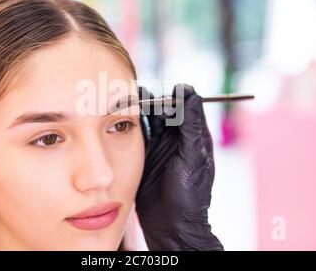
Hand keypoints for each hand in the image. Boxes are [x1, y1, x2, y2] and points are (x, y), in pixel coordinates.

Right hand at [136, 83, 223, 250]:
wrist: (171, 223)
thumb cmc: (189, 193)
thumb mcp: (192, 158)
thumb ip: (191, 127)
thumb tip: (190, 94)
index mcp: (193, 135)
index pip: (187, 104)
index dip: (177, 95)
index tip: (168, 92)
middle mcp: (176, 137)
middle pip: (165, 108)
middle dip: (154, 99)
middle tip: (141, 93)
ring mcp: (160, 144)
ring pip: (150, 118)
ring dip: (141, 108)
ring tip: (128, 100)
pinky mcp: (145, 153)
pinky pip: (137, 132)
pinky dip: (130, 123)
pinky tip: (121, 117)